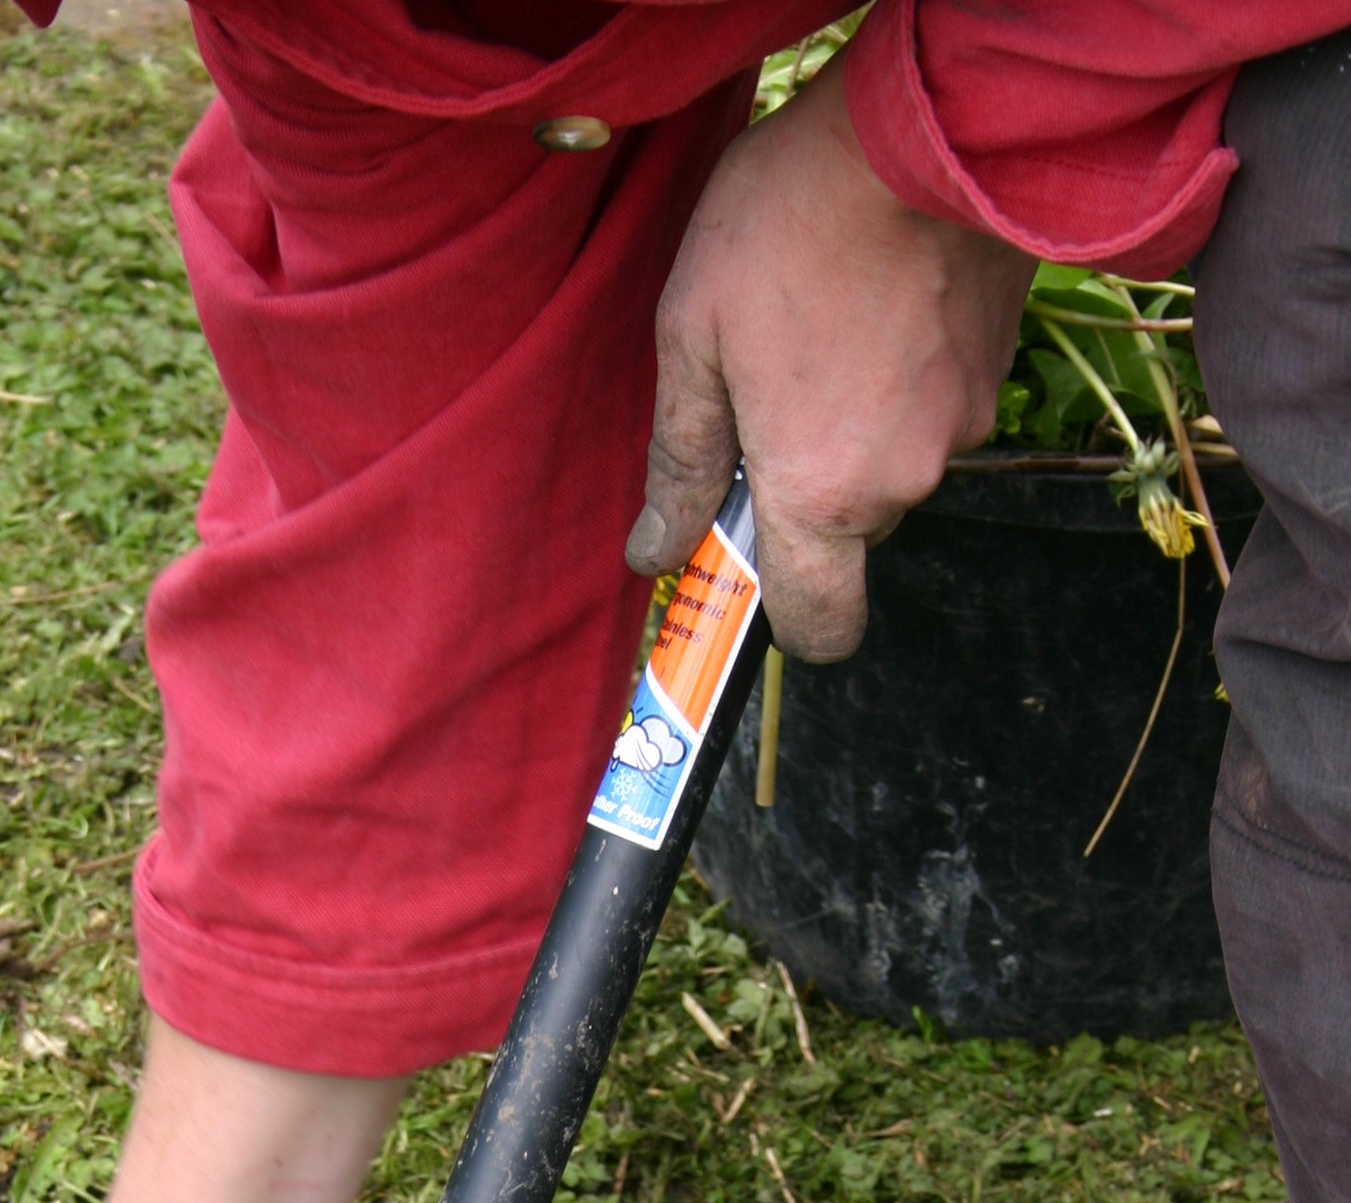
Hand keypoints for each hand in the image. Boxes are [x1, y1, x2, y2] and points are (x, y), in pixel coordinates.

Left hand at [625, 53, 1032, 660]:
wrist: (926, 126)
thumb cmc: (792, 222)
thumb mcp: (694, 337)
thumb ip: (680, 461)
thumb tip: (656, 553)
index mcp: (821, 496)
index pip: (821, 626)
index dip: (791, 621)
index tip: (758, 574)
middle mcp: (901, 483)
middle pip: (849, 531)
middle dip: (810, 485)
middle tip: (770, 392)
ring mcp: (961, 429)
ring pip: (893, 463)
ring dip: (856, 423)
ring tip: (826, 324)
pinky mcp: (998, 373)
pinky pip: (935, 407)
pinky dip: (903, 378)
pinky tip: (875, 303)